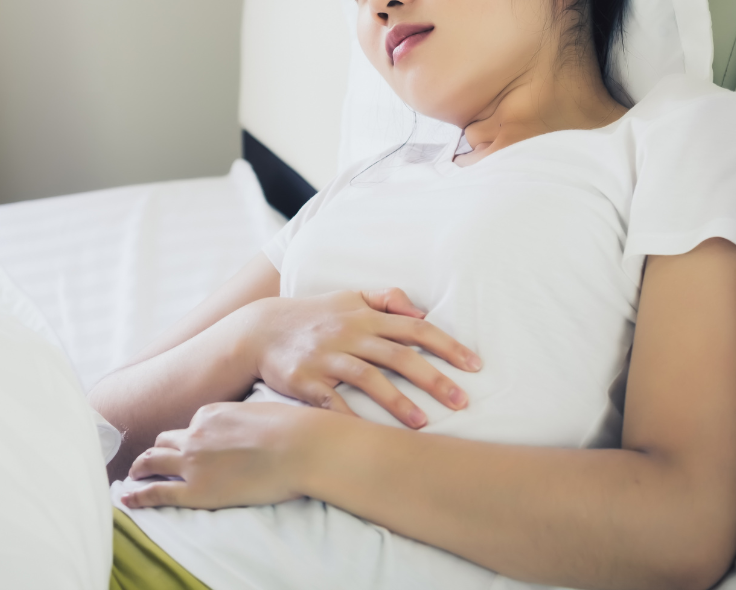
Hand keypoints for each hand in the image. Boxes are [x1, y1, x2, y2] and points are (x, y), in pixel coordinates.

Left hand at [121, 402, 314, 509]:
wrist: (300, 446)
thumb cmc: (293, 429)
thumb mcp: (263, 411)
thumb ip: (245, 419)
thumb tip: (253, 426)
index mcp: (211, 413)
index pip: (192, 426)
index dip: (189, 438)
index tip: (191, 448)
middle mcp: (195, 434)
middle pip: (165, 442)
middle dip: (157, 450)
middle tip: (149, 460)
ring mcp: (192, 462)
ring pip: (152, 462)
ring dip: (140, 468)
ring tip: (132, 476)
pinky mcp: (195, 491)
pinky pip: (156, 493)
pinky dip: (138, 494)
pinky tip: (127, 497)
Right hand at [243, 288, 481, 428]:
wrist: (260, 329)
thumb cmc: (313, 315)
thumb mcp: (348, 297)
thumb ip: (386, 299)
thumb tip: (422, 313)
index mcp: (365, 316)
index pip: (415, 329)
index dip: (447, 346)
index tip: (475, 366)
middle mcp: (350, 334)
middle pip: (399, 356)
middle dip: (433, 379)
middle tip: (462, 402)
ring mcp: (327, 358)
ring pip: (369, 378)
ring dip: (398, 402)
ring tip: (423, 425)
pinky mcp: (306, 380)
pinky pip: (331, 402)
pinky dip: (350, 419)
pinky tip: (369, 437)